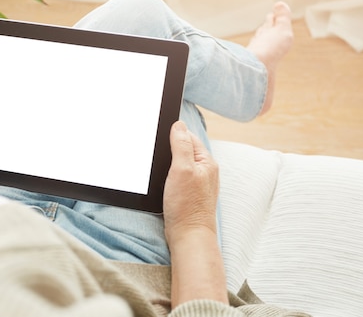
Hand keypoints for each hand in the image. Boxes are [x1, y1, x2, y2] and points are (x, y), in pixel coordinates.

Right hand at [163, 121, 227, 306]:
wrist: (188, 236)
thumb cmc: (186, 206)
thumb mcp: (182, 170)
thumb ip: (181, 145)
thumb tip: (178, 125)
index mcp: (206, 161)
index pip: (188, 136)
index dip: (173, 133)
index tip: (157, 134)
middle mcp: (204, 171)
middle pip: (184, 149)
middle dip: (170, 148)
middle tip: (156, 153)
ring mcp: (197, 183)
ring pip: (180, 163)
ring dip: (168, 162)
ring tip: (159, 168)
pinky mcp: (189, 194)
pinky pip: (178, 176)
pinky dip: (169, 175)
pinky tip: (162, 181)